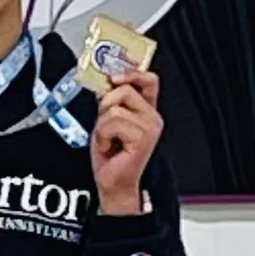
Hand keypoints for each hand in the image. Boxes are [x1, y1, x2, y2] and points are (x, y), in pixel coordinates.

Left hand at [91, 70, 161, 213]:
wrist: (112, 183)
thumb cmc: (111, 156)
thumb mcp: (108, 120)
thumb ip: (112, 101)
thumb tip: (107, 82)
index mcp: (146, 110)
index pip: (148, 79)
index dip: (130, 72)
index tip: (114, 78)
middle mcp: (152, 116)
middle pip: (124, 89)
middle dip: (105, 105)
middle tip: (106, 126)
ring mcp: (149, 127)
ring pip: (114, 108)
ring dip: (102, 126)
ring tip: (107, 140)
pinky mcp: (142, 137)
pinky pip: (112, 122)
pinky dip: (102, 136)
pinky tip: (109, 147)